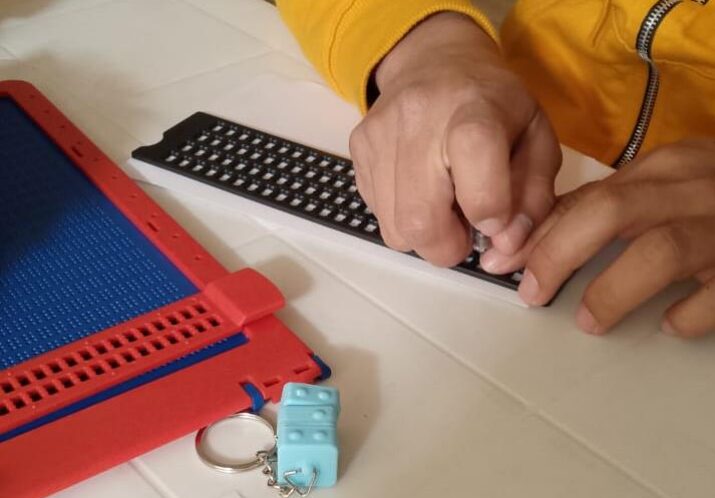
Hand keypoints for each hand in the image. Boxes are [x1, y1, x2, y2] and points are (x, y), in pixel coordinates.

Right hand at [349, 12, 560, 265]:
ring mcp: (379, 135)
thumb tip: (505, 246)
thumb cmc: (495, 106)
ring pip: (395, 228)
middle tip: (466, 229)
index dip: (488, 209)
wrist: (433, 61)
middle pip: (421, 221)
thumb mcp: (536, 142)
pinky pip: (377, 212)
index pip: (475, 172)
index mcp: (474, 111)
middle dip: (449, 245)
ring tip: (443, 206)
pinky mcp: (358, 148)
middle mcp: (418, 120)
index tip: (495, 221)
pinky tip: (420, 190)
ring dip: (425, 234)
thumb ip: (533, 199)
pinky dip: (402, 216)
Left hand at [481, 139, 714, 336]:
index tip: (502, 263)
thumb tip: (543, 234)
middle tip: (532, 293)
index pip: (586, 198)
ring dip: (612, 290)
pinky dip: (689, 314)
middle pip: (610, 213)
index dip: (538, 234)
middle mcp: (693, 187)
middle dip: (558, 255)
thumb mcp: (666, 186)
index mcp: (664, 168)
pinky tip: (669, 324)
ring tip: (588, 321)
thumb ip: (612, 203)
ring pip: (660, 250)